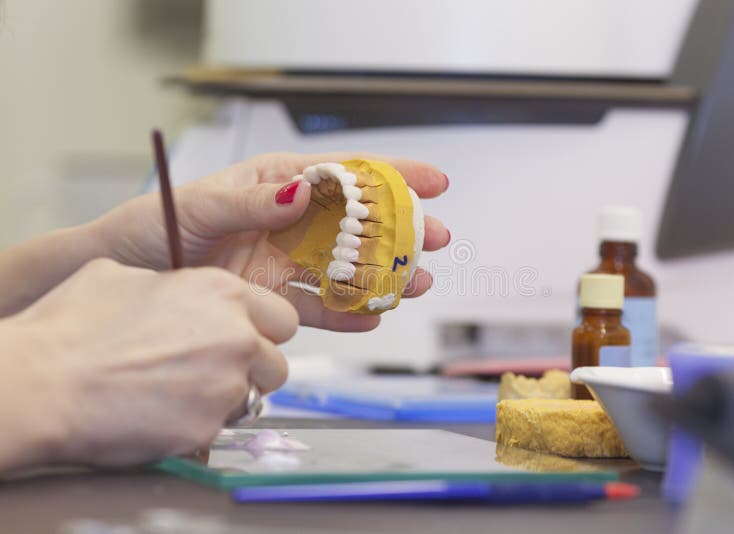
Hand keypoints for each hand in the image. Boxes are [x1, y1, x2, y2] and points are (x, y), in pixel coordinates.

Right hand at [1, 258, 296, 467]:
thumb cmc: (72, 325)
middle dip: (254, 368)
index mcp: (223, 292)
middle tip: (216, 371)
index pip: (283, 316)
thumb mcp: (121, 275)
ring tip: (185, 394)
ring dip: (230, 398)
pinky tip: (165, 415)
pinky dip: (200, 424)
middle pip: (277, 361)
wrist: (43, 383)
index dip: (262, 330)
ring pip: (255, 397)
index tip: (242, 337)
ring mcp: (227, 384)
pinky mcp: (209, 426)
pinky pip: (221, 428)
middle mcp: (237, 335)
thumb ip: (171, 284)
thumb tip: (172, 291)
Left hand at [93, 152, 449, 331]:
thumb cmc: (152, 226)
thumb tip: (303, 192)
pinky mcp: (273, 299)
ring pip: (346, 268)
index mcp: (275, 185)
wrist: (123, 276)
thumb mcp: (199, 205)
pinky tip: (372, 317)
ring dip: (383, 276)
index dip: (391, 176)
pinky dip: (346, 313)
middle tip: (437, 238)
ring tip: (415, 283)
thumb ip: (251, 201)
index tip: (432, 181)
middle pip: (357, 225)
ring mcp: (284, 263)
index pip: (343, 175)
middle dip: (400, 230)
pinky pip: (318, 307)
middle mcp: (288, 223)